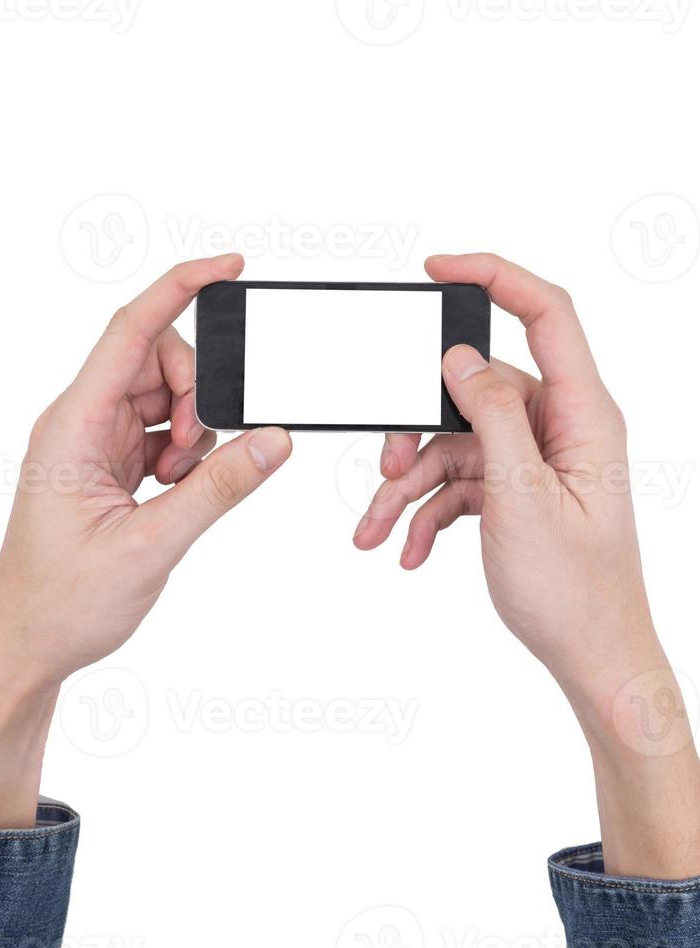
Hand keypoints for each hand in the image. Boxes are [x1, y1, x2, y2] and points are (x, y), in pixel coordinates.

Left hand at [0, 255, 291, 827]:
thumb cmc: (65, 600)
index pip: (131, 330)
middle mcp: (82, 422)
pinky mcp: (112, 463)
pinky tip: (174, 492)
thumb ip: (218, 488)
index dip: (181, 288)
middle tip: (197, 457)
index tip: (229, 267)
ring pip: (166, 396)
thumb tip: (274, 441)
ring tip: (179, 485)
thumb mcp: (152, 544)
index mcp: (73, 426)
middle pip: (158, 360)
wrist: (32, 641)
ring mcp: (97, 442)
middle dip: (198, 396)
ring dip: (193, 431)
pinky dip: (186, 454)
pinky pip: (164, 431)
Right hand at [355, 253, 652, 696]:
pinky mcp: (515, 493)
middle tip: (386, 464)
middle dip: (420, 428)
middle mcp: (559, 430)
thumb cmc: (576, 591)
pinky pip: (459, 483)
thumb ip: (492, 419)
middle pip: (475, 393)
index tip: (437, 269)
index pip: (547, 315)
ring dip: (410, 484)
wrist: (592, 657)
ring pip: (455, 445)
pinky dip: (427, 512)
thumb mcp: (524, 499)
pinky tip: (406, 548)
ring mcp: (535, 462)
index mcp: (583, 416)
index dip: (495, 277)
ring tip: (375, 527)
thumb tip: (461, 360)